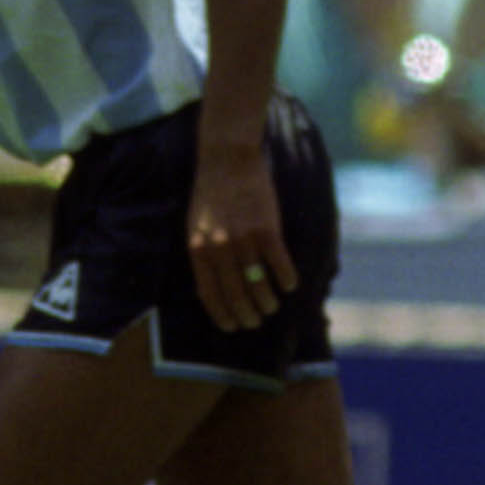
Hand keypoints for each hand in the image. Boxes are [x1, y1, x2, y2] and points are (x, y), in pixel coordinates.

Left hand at [186, 140, 296, 332]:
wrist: (228, 158)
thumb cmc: (211, 192)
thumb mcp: (195, 225)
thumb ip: (203, 253)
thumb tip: (210, 286)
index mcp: (198, 249)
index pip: (209, 294)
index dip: (221, 314)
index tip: (231, 327)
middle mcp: (219, 248)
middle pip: (235, 293)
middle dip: (247, 314)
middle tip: (255, 322)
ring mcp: (243, 239)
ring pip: (258, 284)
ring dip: (267, 301)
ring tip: (272, 307)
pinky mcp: (267, 228)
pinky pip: (279, 264)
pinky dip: (285, 279)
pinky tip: (289, 285)